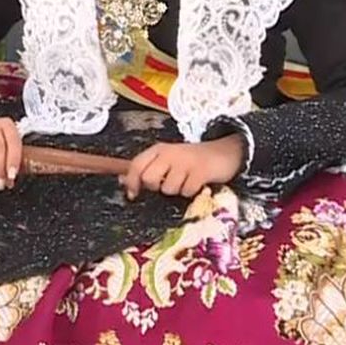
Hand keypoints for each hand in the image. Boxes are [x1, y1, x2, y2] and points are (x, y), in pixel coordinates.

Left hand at [121, 136, 245, 200]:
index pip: (136, 165)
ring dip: (176, 191)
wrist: (224, 153)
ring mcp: (186, 161)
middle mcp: (170, 153)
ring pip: (168, 189)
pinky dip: (191, 192)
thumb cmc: (190, 160)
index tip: (133, 195)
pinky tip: (196, 184)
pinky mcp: (201, 171)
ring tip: (185, 181)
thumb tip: (122, 181)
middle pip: (149, 179)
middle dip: (156, 188)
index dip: (131, 182)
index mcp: (158, 149)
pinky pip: (187, 191)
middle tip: (168, 184)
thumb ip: (146, 169)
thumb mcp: (166, 160)